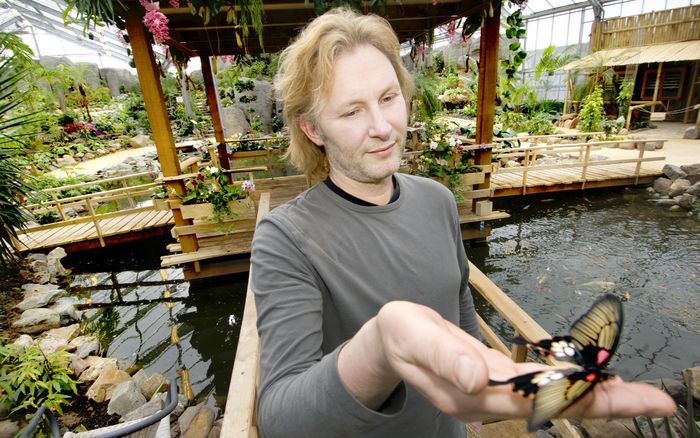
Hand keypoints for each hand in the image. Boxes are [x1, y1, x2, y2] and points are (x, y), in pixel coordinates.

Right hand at [373, 301, 675, 423]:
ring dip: (594, 398)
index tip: (611, 391)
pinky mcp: (494, 383)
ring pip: (550, 401)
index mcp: (468, 392)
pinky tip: (591, 382)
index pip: (532, 398)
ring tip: (638, 395)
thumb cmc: (400, 334)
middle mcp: (485, 401)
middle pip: (551, 406)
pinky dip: (570, 386)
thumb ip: (443, 356)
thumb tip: (478, 376)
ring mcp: (491, 395)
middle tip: (655, 401)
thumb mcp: (412, 335)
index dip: (573, 394)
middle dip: (603, 403)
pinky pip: (540, 389)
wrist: (389, 342)